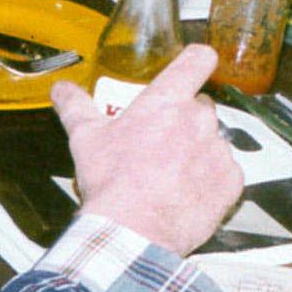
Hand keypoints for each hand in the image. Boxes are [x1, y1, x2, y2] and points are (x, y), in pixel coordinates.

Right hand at [51, 45, 242, 254]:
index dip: (196, 62)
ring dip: (198, 152)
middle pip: (201, 106)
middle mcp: (200, 117)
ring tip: (171, 176)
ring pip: (214, 140)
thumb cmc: (111, 181)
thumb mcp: (86, 139)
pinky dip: (211, 180)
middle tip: (161, 144)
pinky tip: (188, 194)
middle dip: (184, 120)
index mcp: (168, 99)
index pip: (199, 59)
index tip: (191, 70)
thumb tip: (60, 88)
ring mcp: (219, 148)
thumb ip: (76, 106)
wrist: (132, 232)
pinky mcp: (231, 179)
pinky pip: (226, 172)